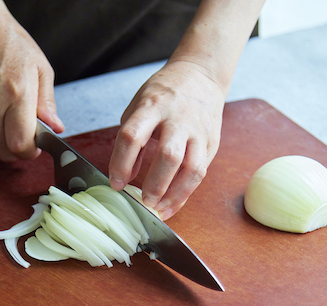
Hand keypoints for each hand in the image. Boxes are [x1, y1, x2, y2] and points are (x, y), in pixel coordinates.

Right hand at [0, 1, 63, 160]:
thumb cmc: (10, 43)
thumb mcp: (40, 69)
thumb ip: (47, 103)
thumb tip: (55, 127)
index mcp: (17, 95)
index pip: (20, 144)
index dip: (30, 152)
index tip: (36, 147)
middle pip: (3, 150)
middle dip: (17, 151)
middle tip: (25, 139)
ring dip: (2, 135)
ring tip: (8, 112)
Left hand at [108, 60, 224, 219]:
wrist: (201, 75)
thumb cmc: (163, 94)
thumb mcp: (139, 107)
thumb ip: (131, 140)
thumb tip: (124, 177)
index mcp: (153, 106)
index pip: (133, 136)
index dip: (121, 162)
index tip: (115, 183)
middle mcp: (178, 118)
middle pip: (168, 155)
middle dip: (155, 183)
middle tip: (142, 201)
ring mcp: (198, 132)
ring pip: (191, 168)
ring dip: (174, 194)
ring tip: (158, 209)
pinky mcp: (211, 143)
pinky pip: (200, 173)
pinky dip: (185, 194)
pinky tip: (171, 205)